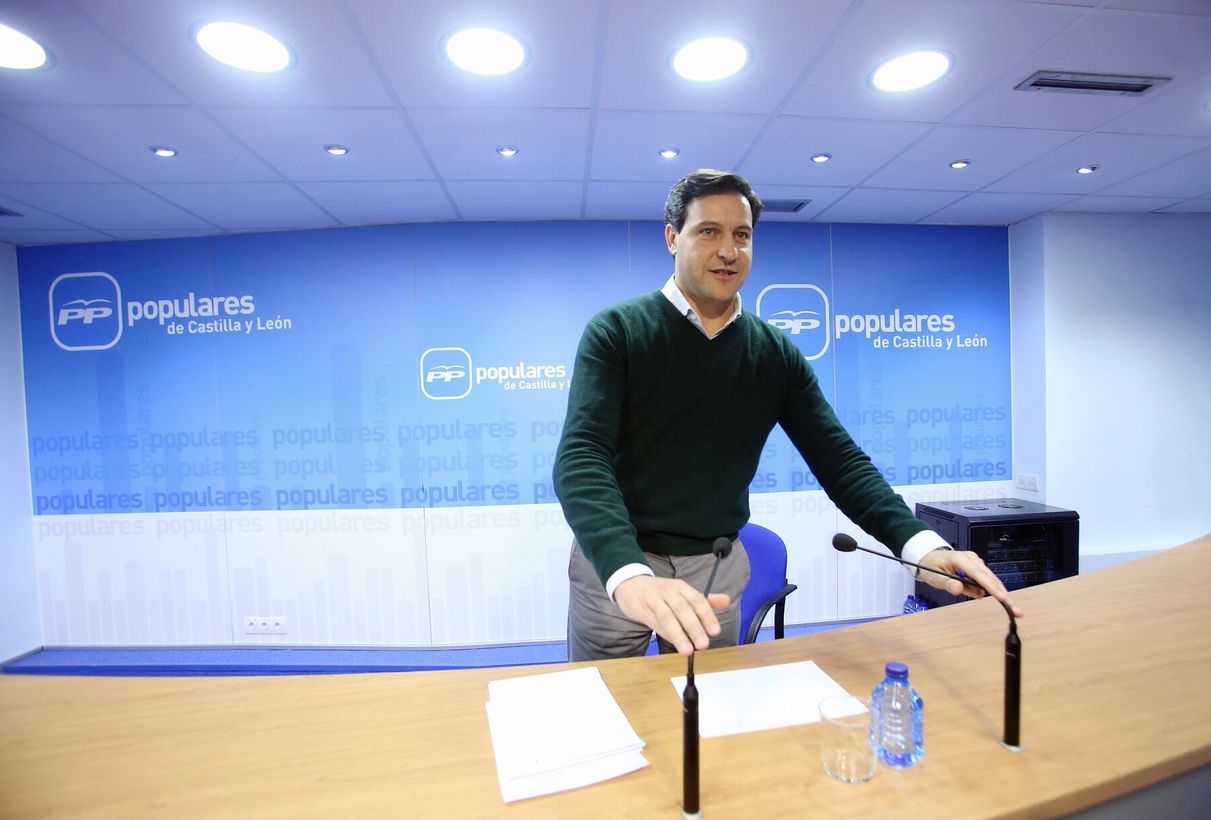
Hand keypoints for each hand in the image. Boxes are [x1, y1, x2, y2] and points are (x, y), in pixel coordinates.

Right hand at [613, 575, 730, 655]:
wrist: (630, 583)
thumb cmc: (660, 591)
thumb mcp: (682, 592)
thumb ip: (704, 600)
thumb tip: (726, 600)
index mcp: (682, 587)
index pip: (697, 600)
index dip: (707, 616)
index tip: (715, 631)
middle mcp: (669, 591)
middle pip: (683, 609)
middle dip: (694, 627)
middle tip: (703, 644)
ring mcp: (654, 599)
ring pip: (667, 617)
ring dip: (678, 634)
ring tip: (687, 650)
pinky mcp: (642, 608)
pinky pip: (654, 622)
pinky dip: (664, 633)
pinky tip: (672, 642)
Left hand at [918, 548, 1023, 617]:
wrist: (930, 557)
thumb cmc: (931, 566)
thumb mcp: (934, 576)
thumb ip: (947, 583)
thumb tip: (958, 589)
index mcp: (961, 559)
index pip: (978, 575)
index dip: (991, 587)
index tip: (1002, 598)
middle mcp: (972, 559)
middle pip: (990, 578)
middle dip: (1003, 594)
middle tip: (1015, 609)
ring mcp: (976, 562)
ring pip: (992, 579)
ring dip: (1002, 593)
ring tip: (1013, 608)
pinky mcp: (978, 568)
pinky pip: (987, 580)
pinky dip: (994, 590)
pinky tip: (1001, 600)